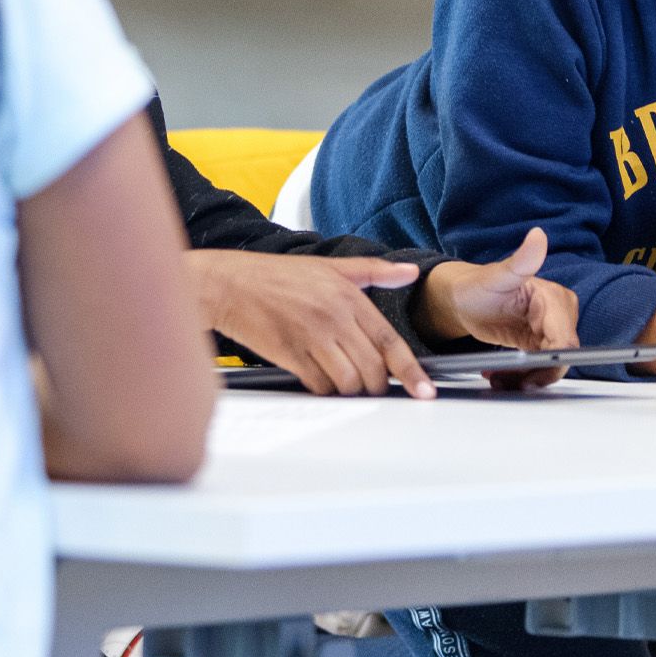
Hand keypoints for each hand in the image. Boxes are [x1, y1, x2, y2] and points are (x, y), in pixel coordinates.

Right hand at [188, 249, 434, 397]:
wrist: (230, 284)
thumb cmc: (278, 276)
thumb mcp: (330, 266)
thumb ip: (375, 271)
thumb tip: (410, 272)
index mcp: (348, 295)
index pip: (389, 341)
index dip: (411, 371)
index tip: (425, 390)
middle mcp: (333, 316)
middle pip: (372, 368)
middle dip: (376, 385)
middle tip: (371, 385)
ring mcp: (311, 336)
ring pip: (348, 381)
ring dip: (349, 390)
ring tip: (342, 380)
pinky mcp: (289, 354)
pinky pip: (319, 385)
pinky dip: (324, 389)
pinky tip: (318, 378)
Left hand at [419, 229, 580, 389]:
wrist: (464, 299)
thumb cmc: (478, 285)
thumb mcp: (495, 276)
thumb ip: (520, 261)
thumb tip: (538, 236)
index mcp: (552, 298)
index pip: (564, 337)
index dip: (552, 359)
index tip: (531, 376)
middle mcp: (557, 314)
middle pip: (560, 355)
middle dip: (536, 373)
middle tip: (505, 380)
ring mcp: (549, 330)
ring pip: (551, 365)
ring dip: (526, 378)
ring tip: (498, 378)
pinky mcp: (539, 343)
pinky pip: (540, 367)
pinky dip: (522, 376)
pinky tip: (501, 376)